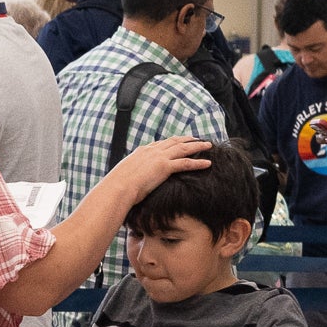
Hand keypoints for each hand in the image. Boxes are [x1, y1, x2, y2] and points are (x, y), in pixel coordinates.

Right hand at [100, 134, 215, 206]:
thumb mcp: (124, 175)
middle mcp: (151, 151)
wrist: (117, 188)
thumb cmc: (118, 186)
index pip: (160, 143)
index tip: (180, 141)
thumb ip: (133, 173)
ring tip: (208, 145)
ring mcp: (159, 157)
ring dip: (198, 146)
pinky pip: (186, 163)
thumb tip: (132, 180)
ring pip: (183, 148)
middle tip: (198, 139)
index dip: (172, 142)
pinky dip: (198, 163)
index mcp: (142, 151)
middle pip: (174, 141)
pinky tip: (208, 163)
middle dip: (188, 139)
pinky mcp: (164, 167)